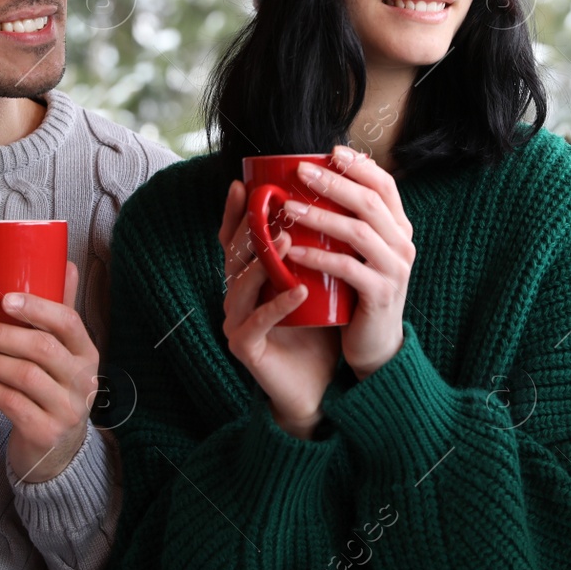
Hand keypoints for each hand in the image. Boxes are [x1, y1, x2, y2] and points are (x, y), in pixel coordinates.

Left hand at [0, 261, 99, 484]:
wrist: (56, 448)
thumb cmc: (52, 388)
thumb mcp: (63, 352)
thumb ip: (60, 311)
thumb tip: (65, 263)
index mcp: (87, 352)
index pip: (68, 322)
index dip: (37, 308)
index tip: (5, 299)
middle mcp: (84, 379)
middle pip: (41, 348)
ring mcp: (67, 407)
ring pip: (24, 376)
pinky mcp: (46, 431)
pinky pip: (10, 403)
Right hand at [219, 179, 339, 438]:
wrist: (317, 385)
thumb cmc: (317, 331)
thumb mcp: (317, 283)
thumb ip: (315, 250)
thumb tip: (337, 203)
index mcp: (250, 278)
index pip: (237, 240)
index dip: (237, 213)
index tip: (245, 184)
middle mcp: (236, 296)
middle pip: (233, 255)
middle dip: (248, 227)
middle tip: (267, 203)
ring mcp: (236, 321)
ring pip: (239, 285)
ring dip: (261, 259)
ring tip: (284, 237)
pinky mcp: (245, 346)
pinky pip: (258, 321)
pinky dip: (278, 304)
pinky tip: (300, 289)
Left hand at [283, 146, 413, 377]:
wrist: (375, 345)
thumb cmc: (359, 292)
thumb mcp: (359, 252)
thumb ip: (349, 221)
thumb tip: (316, 180)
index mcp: (399, 228)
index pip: (385, 185)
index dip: (359, 165)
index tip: (331, 151)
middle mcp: (403, 244)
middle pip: (369, 203)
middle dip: (334, 183)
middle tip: (300, 171)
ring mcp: (394, 269)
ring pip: (358, 232)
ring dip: (320, 217)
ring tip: (288, 208)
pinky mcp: (380, 294)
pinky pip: (347, 268)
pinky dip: (317, 257)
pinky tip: (292, 251)